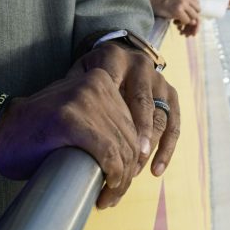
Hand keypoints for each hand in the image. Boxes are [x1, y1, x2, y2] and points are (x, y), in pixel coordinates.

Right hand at [0, 68, 146, 208]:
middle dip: (128, 171)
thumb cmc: (38, 130)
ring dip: (120, 181)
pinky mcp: (71, 120)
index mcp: (101, 78)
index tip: (122, 178)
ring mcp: (83, 100)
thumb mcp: (77, 110)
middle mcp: (96, 84)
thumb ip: (103, 117)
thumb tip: (136, 149)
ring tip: (109, 199)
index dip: (132, 155)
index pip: (132, 122)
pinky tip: (105, 194)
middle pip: (129, 136)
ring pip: (121, 148)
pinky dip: (112, 178)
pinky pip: (107, 153)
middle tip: (115, 195)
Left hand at [71, 41, 179, 204]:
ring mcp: (158, 78)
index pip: (115, 86)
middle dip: (138, 135)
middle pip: (143, 102)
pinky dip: (167, 147)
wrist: (114, 57)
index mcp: (113, 57)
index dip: (113, 115)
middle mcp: (140, 65)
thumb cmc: (87, 76)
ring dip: (150, 147)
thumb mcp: (76, 76)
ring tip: (135, 172)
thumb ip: (71, 92)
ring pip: (160, 115)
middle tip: (129, 163)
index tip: (109, 143)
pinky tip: (155, 170)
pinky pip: (174, 122)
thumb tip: (56, 124)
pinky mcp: (170, 92)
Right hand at [149, 0, 200, 31]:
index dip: (194, 13)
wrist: (149, 1)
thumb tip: (195, 22)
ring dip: (187, 23)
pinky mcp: (177, 9)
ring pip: (193, 17)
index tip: (187, 18)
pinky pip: (187, 20)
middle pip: (198, 11)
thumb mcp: (175, 0)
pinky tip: (174, 22)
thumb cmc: (161, 3)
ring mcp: (181, 2)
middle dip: (192, 19)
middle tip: (183, 23)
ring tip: (178, 24)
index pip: (197, 4)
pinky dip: (182, 24)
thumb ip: (185, 7)